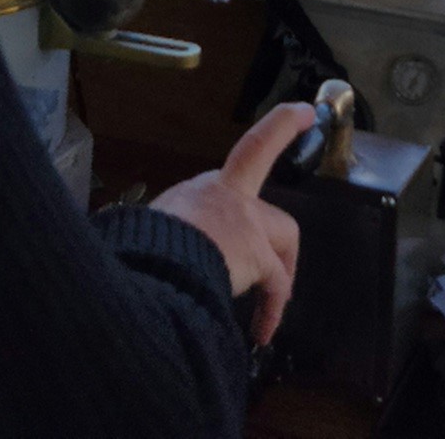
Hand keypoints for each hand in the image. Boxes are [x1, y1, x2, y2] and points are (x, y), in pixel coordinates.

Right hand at [149, 101, 315, 345]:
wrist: (150, 260)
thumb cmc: (139, 246)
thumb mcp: (151, 230)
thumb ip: (167, 233)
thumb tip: (150, 258)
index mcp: (200, 191)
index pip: (248, 150)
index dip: (281, 127)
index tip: (305, 112)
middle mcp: (227, 196)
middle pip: (271, 213)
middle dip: (276, 240)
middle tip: (277, 271)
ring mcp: (246, 221)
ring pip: (281, 239)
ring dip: (278, 273)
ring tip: (266, 308)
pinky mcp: (258, 252)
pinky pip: (276, 285)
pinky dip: (271, 309)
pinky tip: (260, 332)